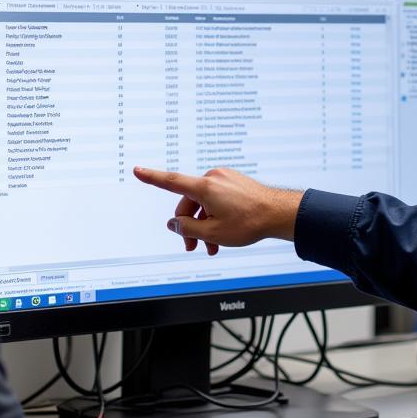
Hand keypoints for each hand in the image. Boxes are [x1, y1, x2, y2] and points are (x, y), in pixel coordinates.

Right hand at [132, 166, 302, 254]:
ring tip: (213, 245)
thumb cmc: (249, 222)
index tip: (137, 170)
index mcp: (204, 187)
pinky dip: (215, 215)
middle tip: (194, 246)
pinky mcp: (234, 182)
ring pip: (203, 204)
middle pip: (189, 203)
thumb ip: (187, 228)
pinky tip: (222, 233)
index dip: (151, 178)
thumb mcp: (213, 232)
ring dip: (204, 224)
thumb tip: (174, 223)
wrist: (278, 213)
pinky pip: (216, 199)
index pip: (171, 181)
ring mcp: (224, 179)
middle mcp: (213, 178)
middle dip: (190, 226)